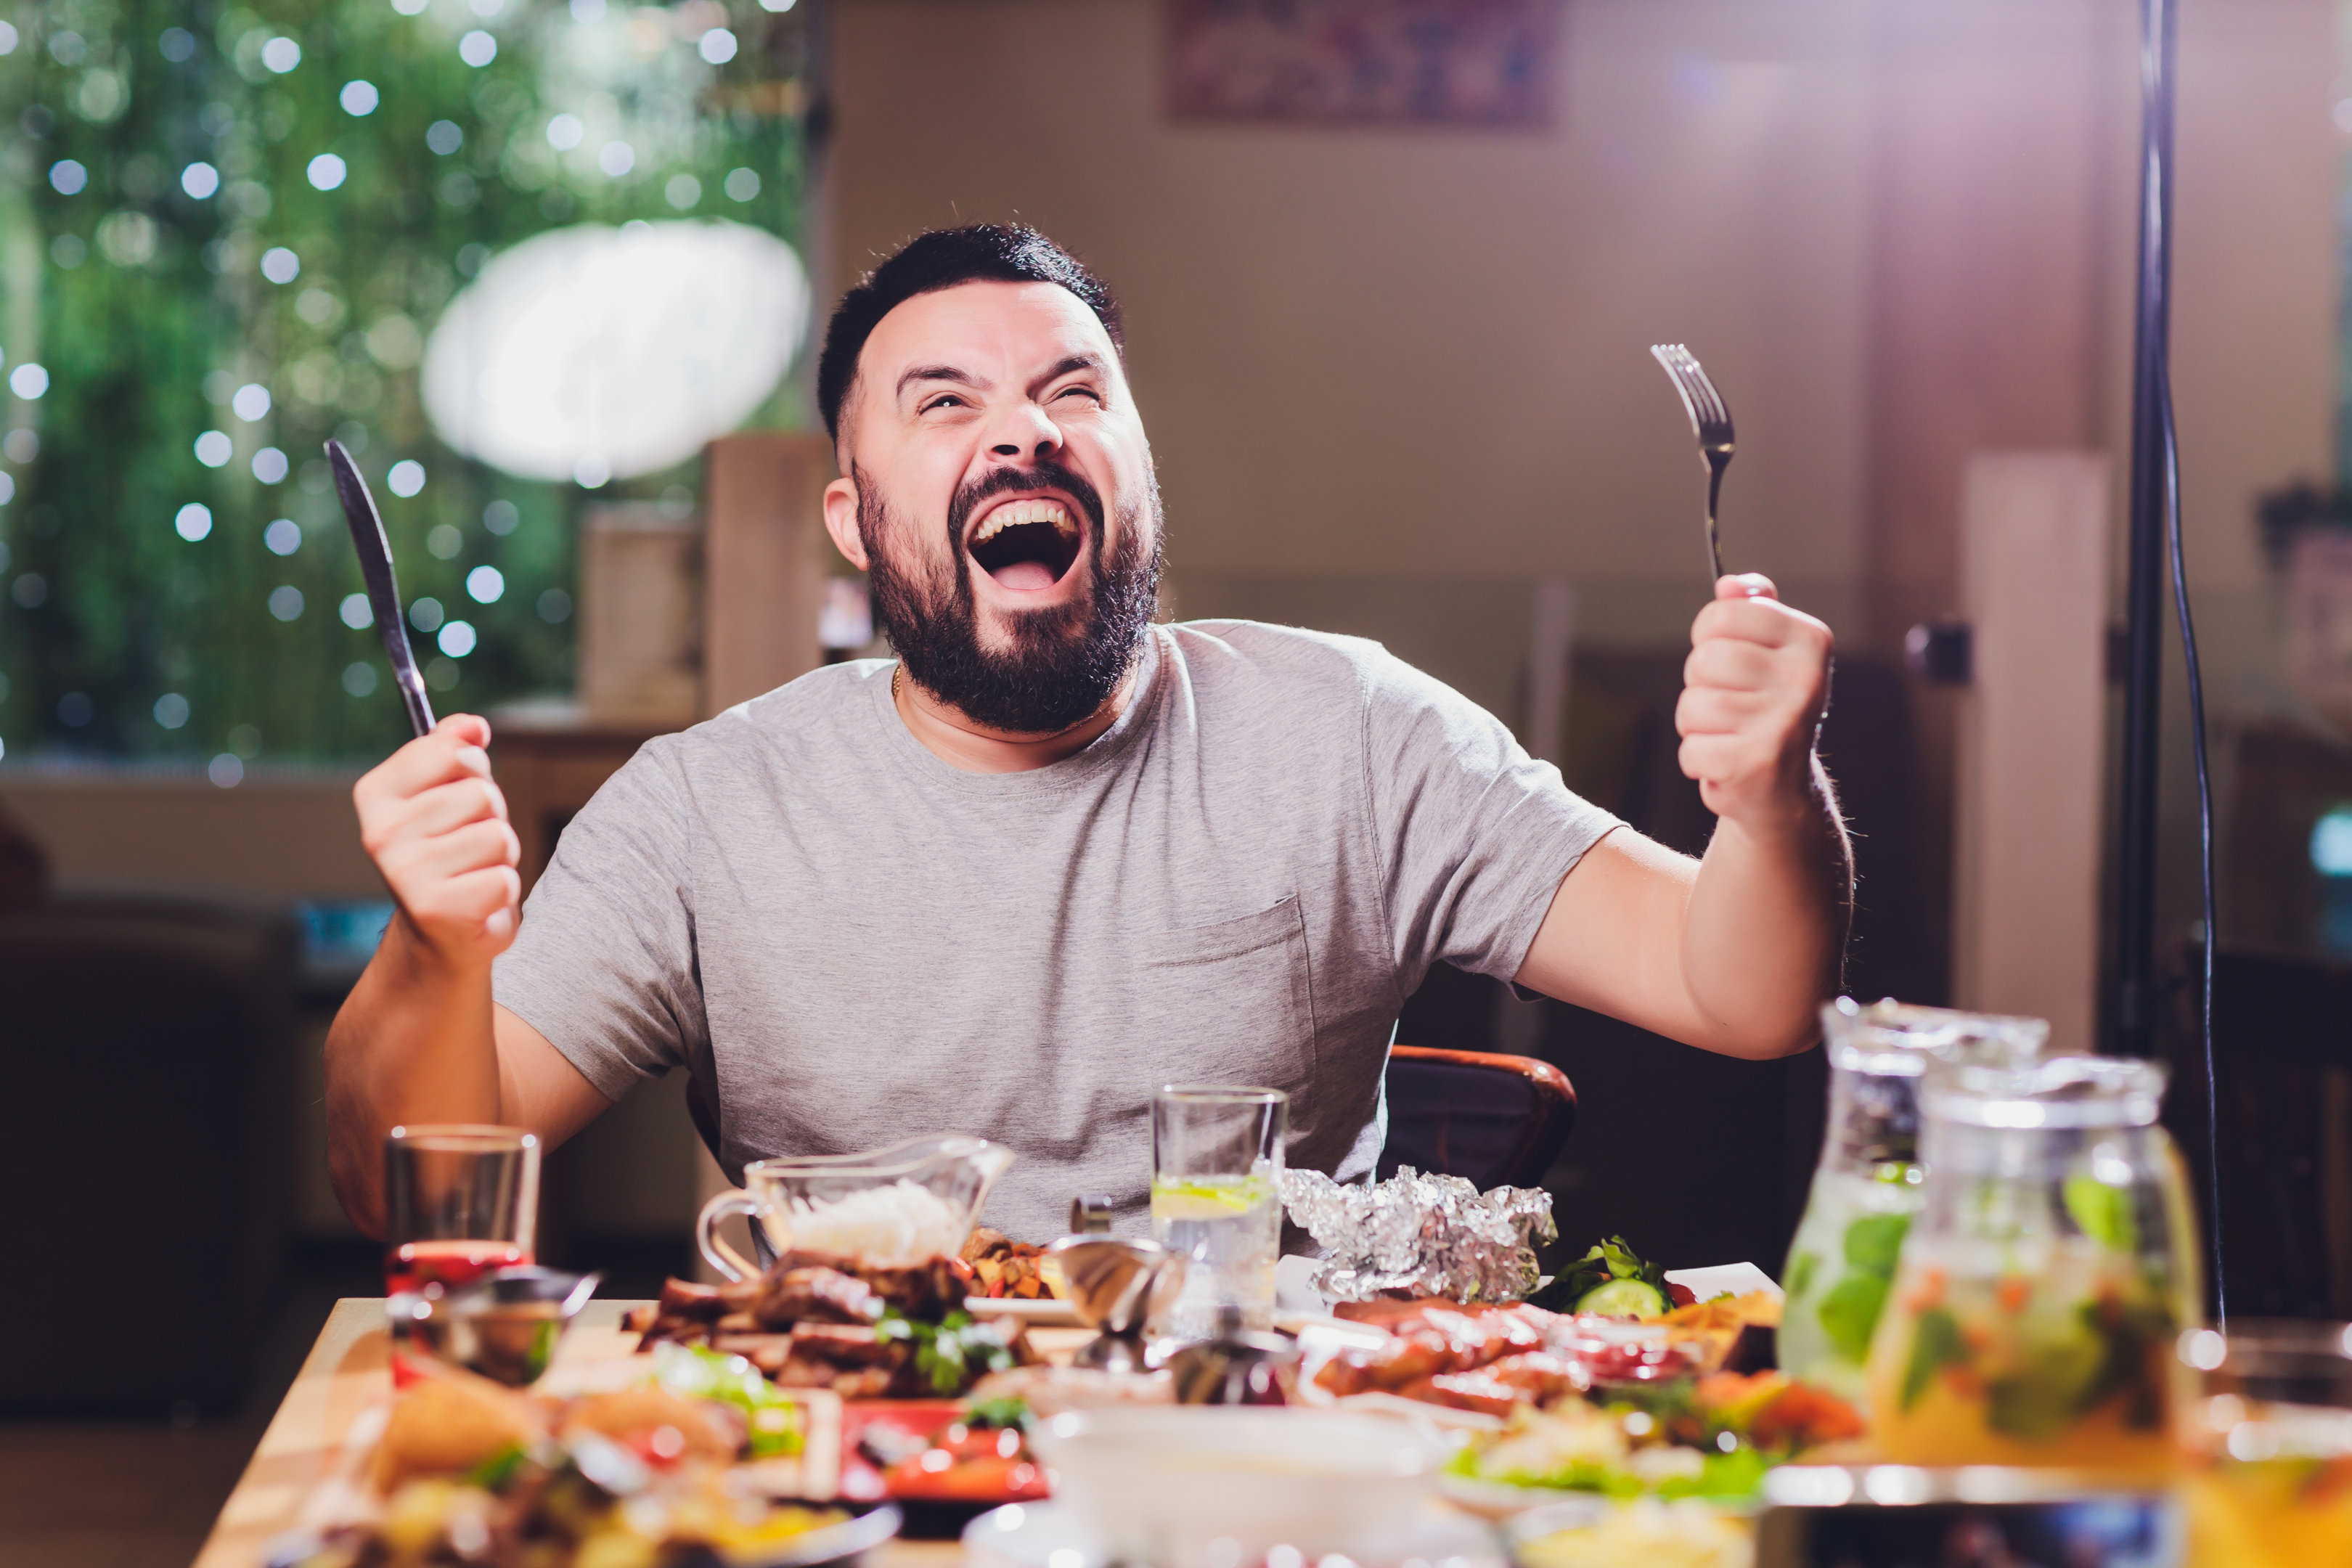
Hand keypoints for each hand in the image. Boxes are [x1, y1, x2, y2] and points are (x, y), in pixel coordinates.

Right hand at [353, 714, 521, 963]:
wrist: (442, 933)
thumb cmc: (450, 852)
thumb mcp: (447, 792)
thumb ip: (453, 749)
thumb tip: (473, 725)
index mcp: (377, 794)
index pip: (449, 751)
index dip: (473, 765)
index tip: (463, 784)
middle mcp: (381, 833)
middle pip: (481, 793)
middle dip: (492, 815)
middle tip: (470, 842)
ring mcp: (405, 874)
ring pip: (497, 836)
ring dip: (501, 854)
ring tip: (476, 870)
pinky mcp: (436, 910)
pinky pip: (504, 879)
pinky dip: (503, 889)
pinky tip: (479, 899)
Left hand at [1676, 574, 1833, 829]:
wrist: (1784, 790)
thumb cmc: (1767, 710)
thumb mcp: (1769, 652)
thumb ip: (1751, 610)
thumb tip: (1729, 584)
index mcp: (1809, 640)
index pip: (1722, 614)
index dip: (1707, 636)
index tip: (1727, 659)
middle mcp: (1805, 679)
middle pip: (1704, 660)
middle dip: (1700, 684)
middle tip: (1729, 703)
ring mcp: (1783, 723)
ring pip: (1692, 706)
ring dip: (1697, 725)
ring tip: (1728, 734)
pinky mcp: (1757, 764)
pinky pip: (1691, 749)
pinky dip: (1697, 760)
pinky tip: (1727, 763)